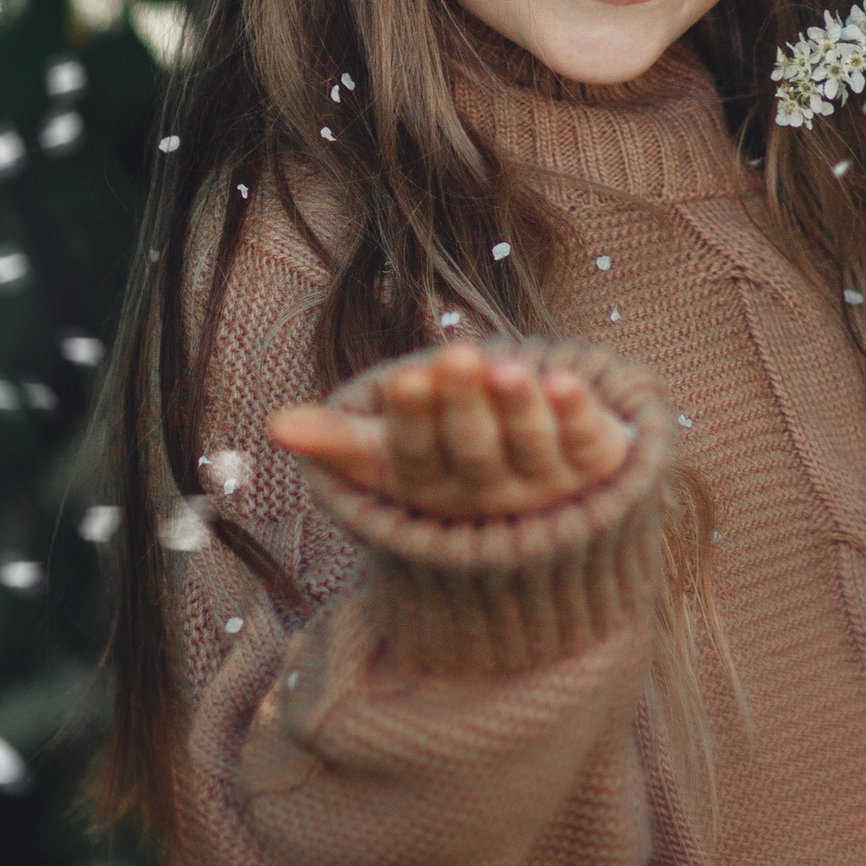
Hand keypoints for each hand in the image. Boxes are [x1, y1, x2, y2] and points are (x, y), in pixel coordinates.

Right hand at [268, 346, 630, 523]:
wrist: (546, 508)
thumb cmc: (449, 460)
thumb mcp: (391, 453)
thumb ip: (339, 439)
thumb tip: (274, 426)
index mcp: (433, 492)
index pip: (418, 461)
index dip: (414, 423)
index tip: (406, 379)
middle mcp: (488, 496)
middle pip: (474, 451)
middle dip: (463, 405)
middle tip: (454, 357)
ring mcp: (543, 485)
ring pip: (529, 448)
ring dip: (518, 408)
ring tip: (506, 364)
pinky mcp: (591, 466)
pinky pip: (583, 441)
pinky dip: (575, 413)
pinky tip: (567, 379)